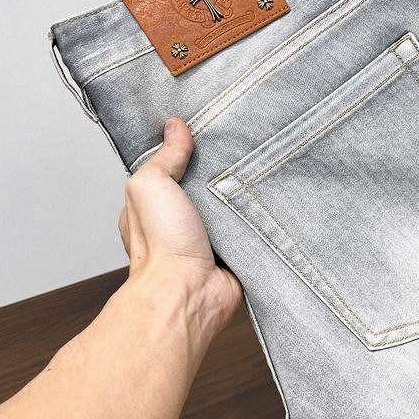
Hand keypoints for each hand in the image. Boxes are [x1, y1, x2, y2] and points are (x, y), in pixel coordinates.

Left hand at [118, 117, 241, 333]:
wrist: (190, 291)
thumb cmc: (161, 245)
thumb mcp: (151, 185)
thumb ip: (164, 157)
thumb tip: (175, 127)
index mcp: (153, 206)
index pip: (169, 168)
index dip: (184, 150)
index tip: (203, 126)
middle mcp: (180, 222)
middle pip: (205, 184)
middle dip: (220, 168)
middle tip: (239, 142)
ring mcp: (209, 237)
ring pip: (230, 203)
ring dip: (242, 191)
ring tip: (259, 162)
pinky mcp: (236, 250)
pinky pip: (251, 225)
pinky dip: (258, 214)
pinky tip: (268, 194)